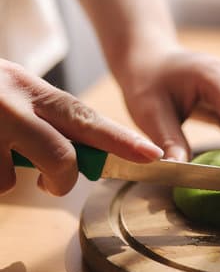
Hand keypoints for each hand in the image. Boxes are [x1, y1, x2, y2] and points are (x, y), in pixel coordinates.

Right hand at [0, 59, 162, 195]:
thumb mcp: (11, 91)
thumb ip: (44, 116)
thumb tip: (75, 157)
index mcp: (29, 88)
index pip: (85, 118)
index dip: (122, 141)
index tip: (152, 155)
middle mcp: (14, 104)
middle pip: (62, 158)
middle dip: (63, 180)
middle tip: (53, 183)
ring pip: (19, 179)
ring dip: (11, 178)